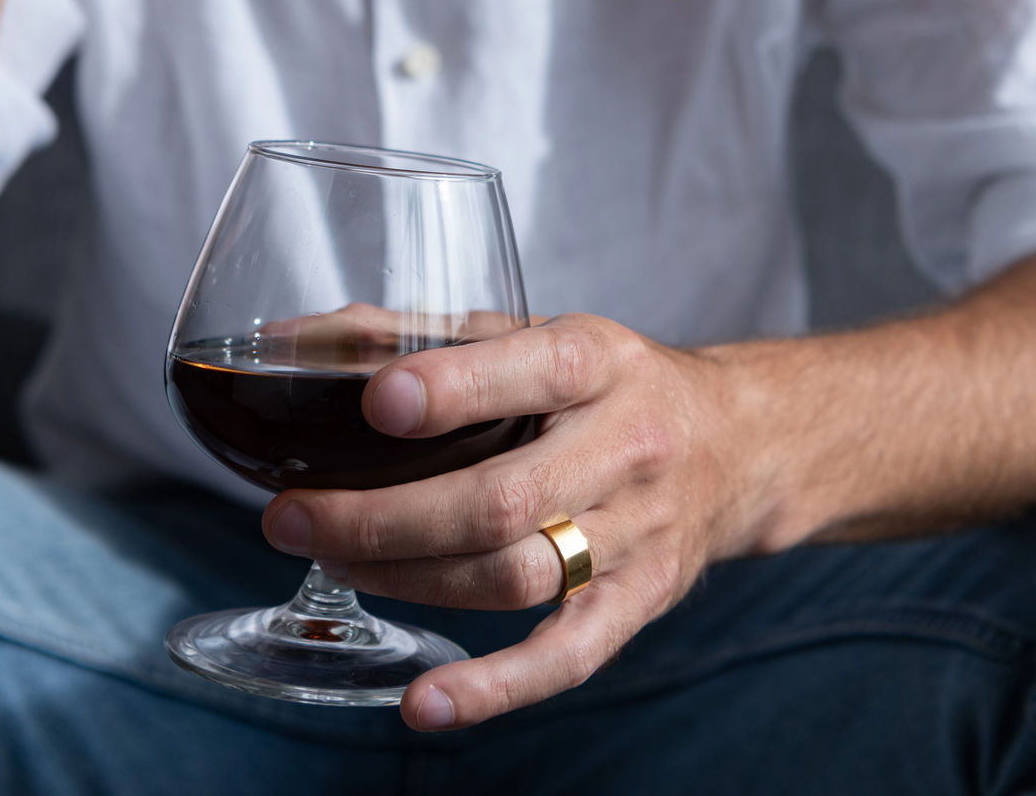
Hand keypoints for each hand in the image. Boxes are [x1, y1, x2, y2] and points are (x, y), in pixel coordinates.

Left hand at [260, 314, 752, 729]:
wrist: (741, 443)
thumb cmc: (615, 384)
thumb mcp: (543, 330)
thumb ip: (427, 336)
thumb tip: (301, 340)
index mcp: (600, 362)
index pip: (532, 372)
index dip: (452, 392)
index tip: (376, 404)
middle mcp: (627, 445)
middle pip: (503, 499)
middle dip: (385, 517)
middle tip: (293, 516)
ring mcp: (638, 532)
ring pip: (519, 576)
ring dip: (409, 580)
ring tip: (333, 565)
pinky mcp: (642, 600)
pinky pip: (568, 657)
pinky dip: (495, 689)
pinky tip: (424, 703)